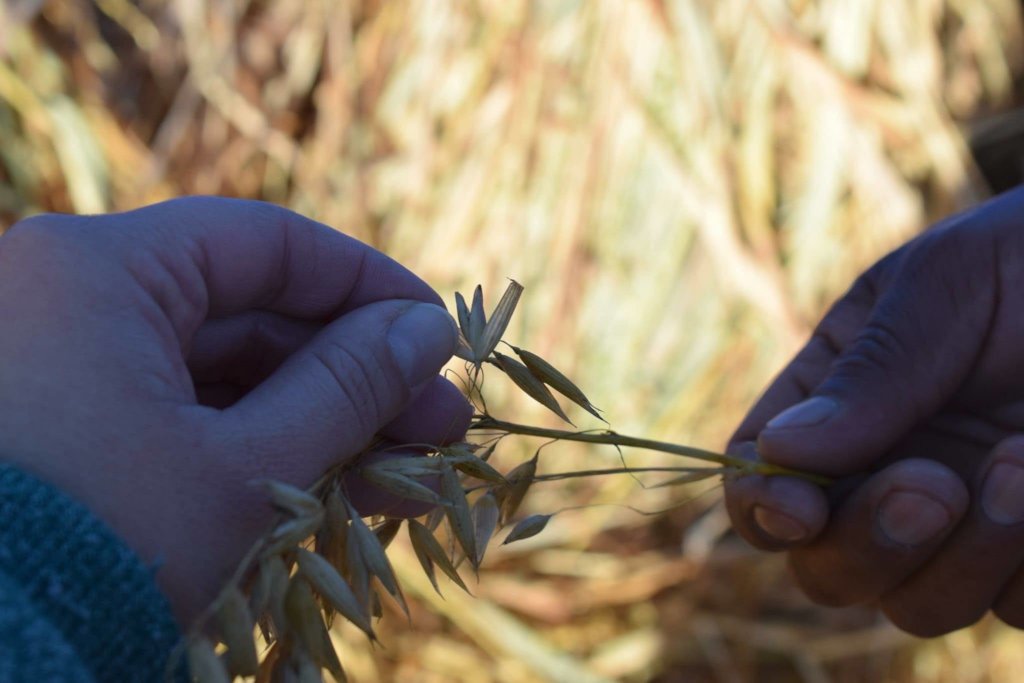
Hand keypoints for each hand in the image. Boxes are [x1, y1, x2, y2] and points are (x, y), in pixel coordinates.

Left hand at [0, 197, 470, 625]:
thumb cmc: (110, 553)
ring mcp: (63, 371)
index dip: (368, 287)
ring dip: (321, 425)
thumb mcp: (250, 468)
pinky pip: (185, 422)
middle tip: (439, 425)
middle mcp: (68, 300)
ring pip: (226, 377)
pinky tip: (339, 495)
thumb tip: (430, 329)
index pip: (267, 243)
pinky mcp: (68, 434)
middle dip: (356, 376)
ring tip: (408, 478)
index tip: (439, 335)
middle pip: (251, 316)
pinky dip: (260, 454)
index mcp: (97, 270)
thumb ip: (349, 385)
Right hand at [724, 187, 1023, 635]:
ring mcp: (963, 524)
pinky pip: (1015, 609)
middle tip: (935, 486)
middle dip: (869, 543)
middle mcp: (884, 473)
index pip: (760, 472)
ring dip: (967, 558)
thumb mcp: (944, 286)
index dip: (761, 504)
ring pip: (917, 606)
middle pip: (827, 567)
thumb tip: (778, 452)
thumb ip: (870, 372)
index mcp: (835, 400)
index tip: (802, 509)